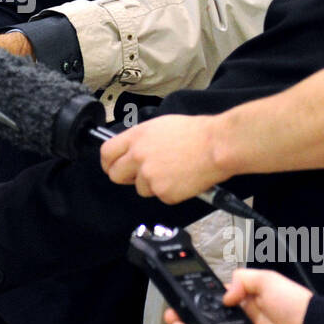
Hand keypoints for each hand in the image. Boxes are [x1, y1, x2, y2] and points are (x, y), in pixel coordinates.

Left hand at [100, 113, 224, 202]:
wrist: (216, 147)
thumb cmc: (196, 133)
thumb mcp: (160, 126)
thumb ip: (141, 139)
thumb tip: (132, 149)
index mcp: (136, 138)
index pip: (106, 153)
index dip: (108, 161)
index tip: (112, 165)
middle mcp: (138, 158)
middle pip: (115, 175)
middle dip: (125, 176)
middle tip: (139, 174)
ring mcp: (149, 177)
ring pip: (140, 188)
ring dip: (151, 184)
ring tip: (171, 172)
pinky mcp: (163, 193)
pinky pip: (160, 196)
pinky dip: (170, 191)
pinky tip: (182, 179)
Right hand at [164, 269, 310, 323]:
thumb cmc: (296, 304)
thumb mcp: (267, 279)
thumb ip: (242, 279)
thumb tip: (224, 295)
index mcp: (247, 301)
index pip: (216, 300)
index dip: (199, 300)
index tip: (183, 298)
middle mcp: (245, 321)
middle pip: (210, 321)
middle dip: (189, 319)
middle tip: (173, 317)